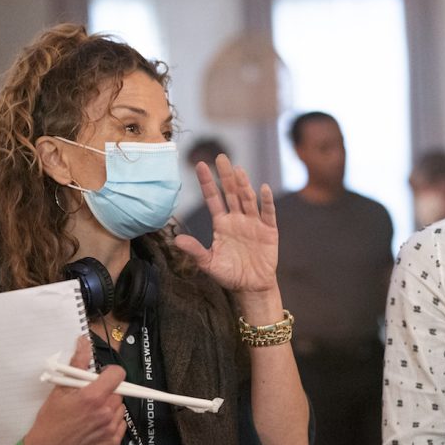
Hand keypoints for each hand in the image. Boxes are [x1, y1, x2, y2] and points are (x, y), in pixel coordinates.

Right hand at [23, 338, 126, 444]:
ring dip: (110, 407)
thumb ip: (76, 363)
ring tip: (92, 412)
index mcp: (93, 397)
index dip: (110, 372)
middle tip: (91, 397)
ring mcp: (110, 429)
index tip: (101, 376)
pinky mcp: (113, 442)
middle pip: (119, 392)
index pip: (118, 374)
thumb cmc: (51, 419)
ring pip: (120, 408)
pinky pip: (121, 424)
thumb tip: (84, 342)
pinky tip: (96, 424)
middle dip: (107, 391)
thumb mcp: (60, 389)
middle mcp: (105, 413)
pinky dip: (112, 422)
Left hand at [174, 154, 278, 293]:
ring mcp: (253, 223)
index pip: (213, 198)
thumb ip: (195, 250)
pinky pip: (267, 213)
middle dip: (225, 176)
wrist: (251, 287)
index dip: (207, 182)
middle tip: (221, 157)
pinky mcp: (268, 231)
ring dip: (243, 185)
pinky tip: (262, 189)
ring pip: (247, 200)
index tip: (200, 165)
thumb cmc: (229, 275)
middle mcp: (237, 219)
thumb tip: (176, 239)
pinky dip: (265, 202)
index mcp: (221, 223)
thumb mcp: (208, 263)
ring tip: (238, 170)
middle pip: (230, 193)